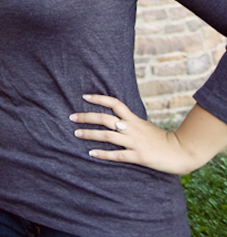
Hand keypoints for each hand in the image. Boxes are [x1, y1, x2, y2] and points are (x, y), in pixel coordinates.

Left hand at [71, 94, 197, 174]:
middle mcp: (132, 128)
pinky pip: (118, 155)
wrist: (182, 152)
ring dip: (90, 134)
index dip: (99, 99)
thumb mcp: (146, 125)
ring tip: (76, 134)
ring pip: (108, 136)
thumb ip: (131, 122)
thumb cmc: (162, 139)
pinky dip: (103, 154)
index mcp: (134, 119)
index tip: (84, 97)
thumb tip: (117, 118)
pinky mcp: (139, 156)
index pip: (114, 103)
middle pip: (105, 119)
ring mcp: (135, 142)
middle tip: (71, 117)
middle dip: (87, 117)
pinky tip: (92, 153)